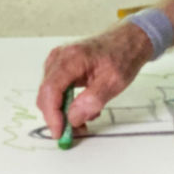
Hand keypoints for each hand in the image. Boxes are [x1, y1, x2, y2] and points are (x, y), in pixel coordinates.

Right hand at [36, 23, 150, 138]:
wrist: (127, 40)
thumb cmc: (122, 57)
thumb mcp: (114, 82)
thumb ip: (92, 101)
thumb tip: (72, 118)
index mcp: (71, 58)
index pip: (50, 90)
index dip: (52, 115)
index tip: (60, 133)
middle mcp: (59, 58)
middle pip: (46, 95)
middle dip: (58, 117)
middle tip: (77, 131)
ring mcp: (58, 61)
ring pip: (50, 95)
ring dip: (63, 111)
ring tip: (88, 116)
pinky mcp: (61, 67)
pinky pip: (56, 90)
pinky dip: (66, 103)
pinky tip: (84, 106)